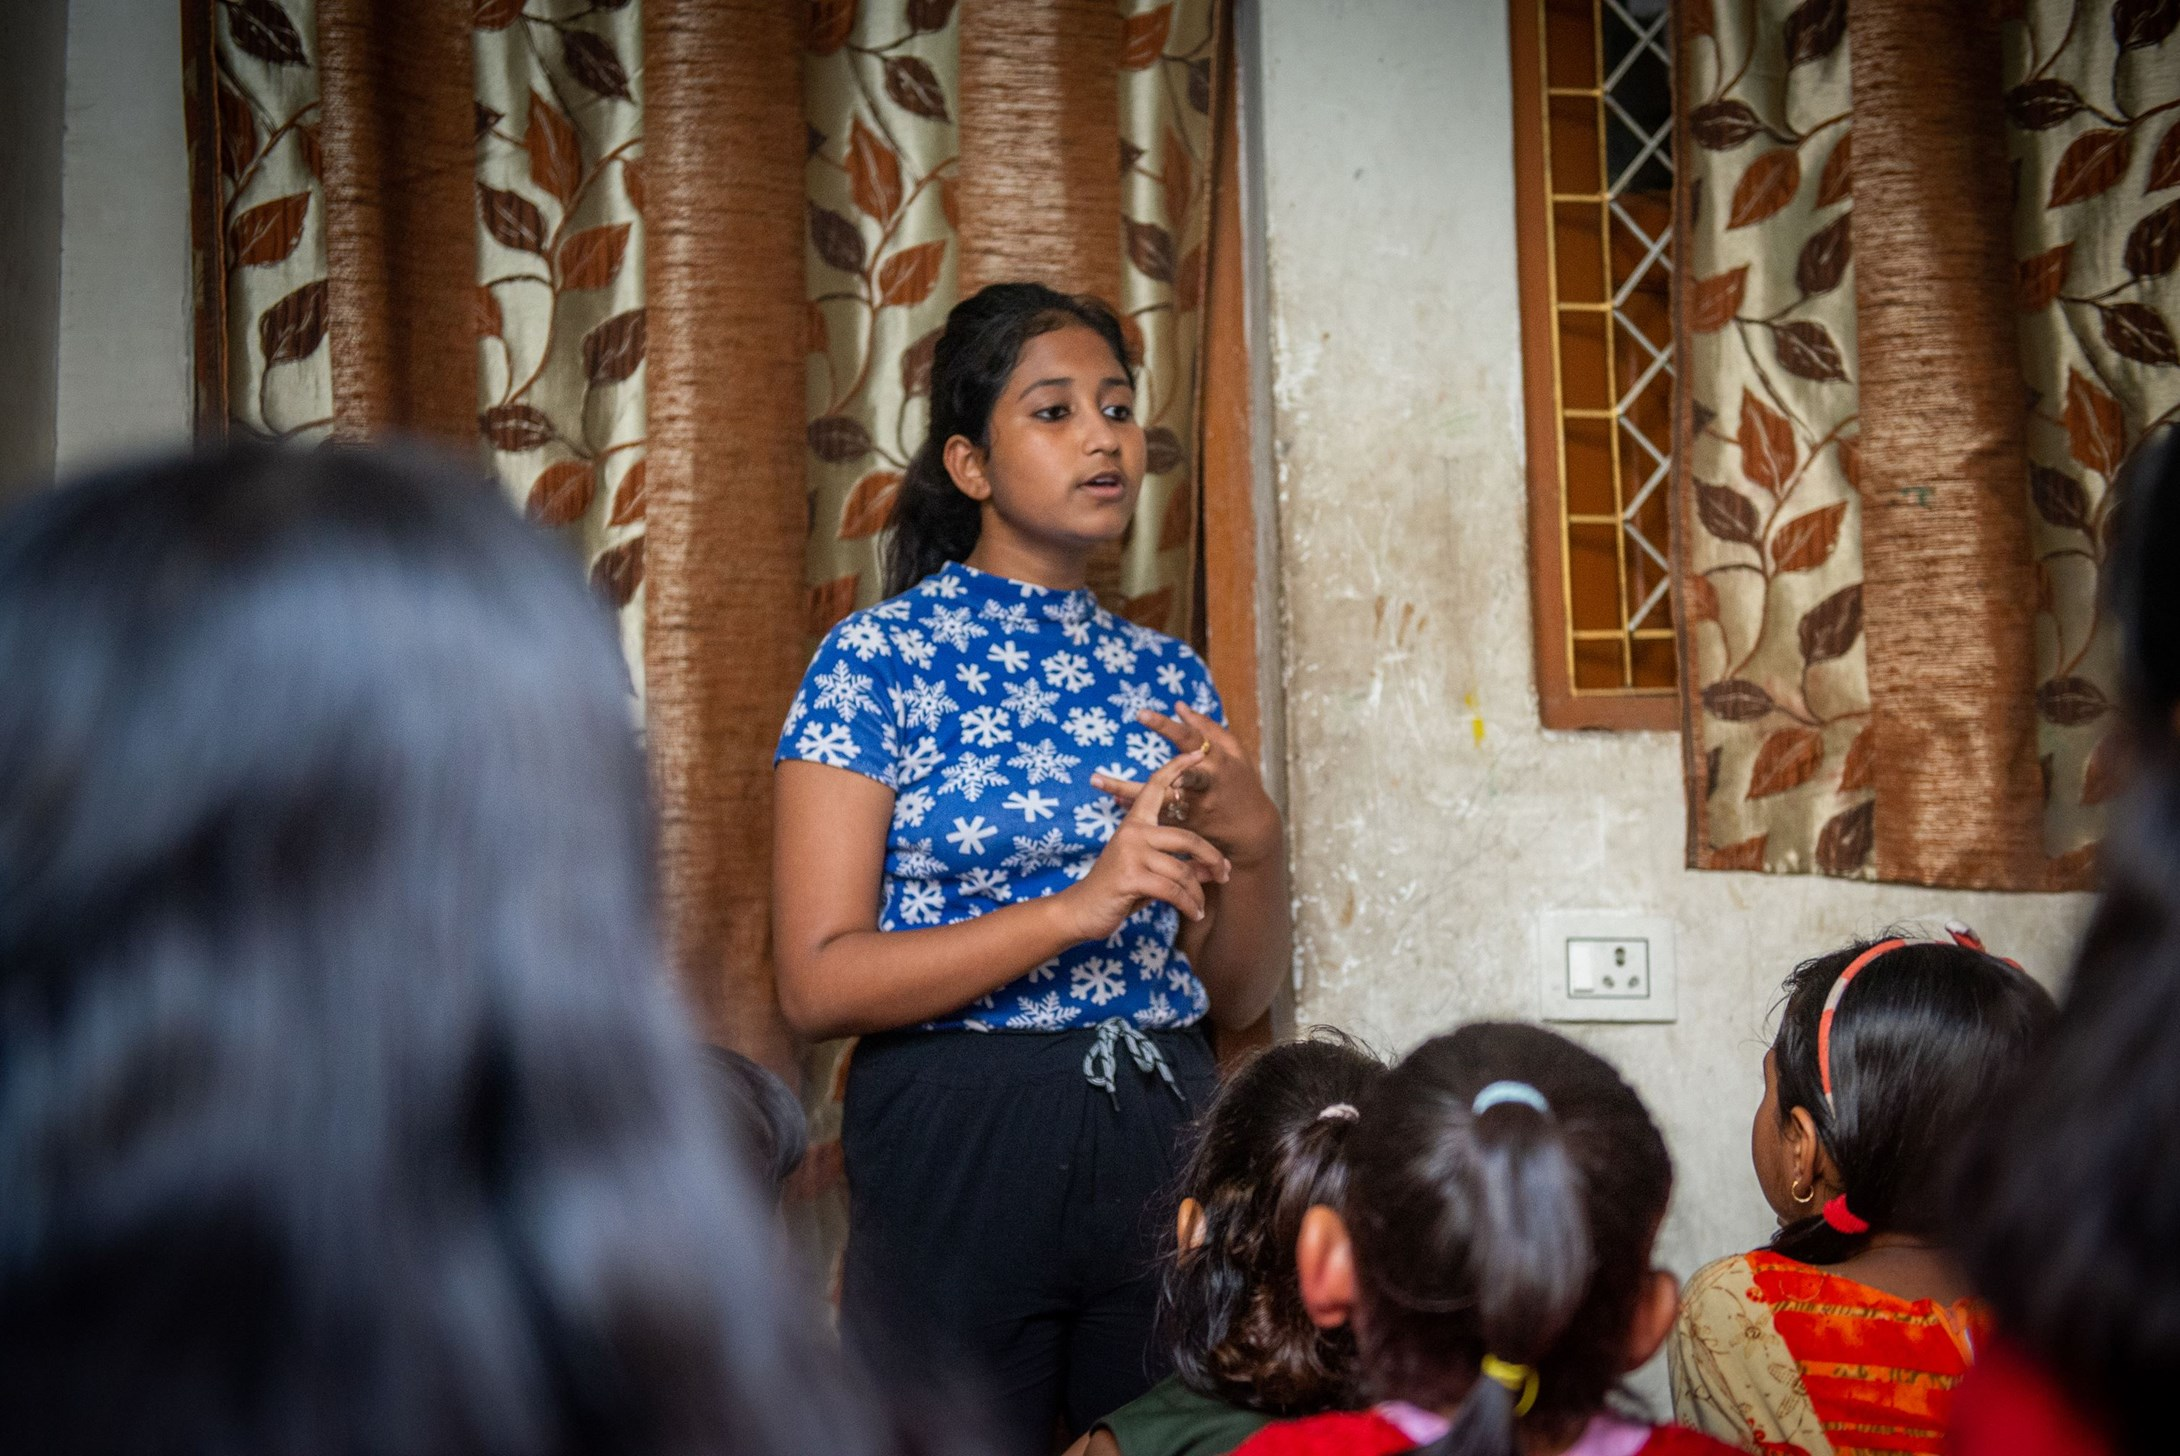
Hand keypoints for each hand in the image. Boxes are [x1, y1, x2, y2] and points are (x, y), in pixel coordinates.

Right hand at [1055, 748, 1230, 942]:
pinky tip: (1194, 913)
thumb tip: (1214, 869)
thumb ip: (1180, 866)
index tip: (1199, 751)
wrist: (1081, 910)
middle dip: (1213, 859)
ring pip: (1183, 870)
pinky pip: (1173, 890)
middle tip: (1226, 875)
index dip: (1178, 768)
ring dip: (1197, 893)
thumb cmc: (1118, 889)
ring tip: (1201, 907)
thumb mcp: (1151, 873)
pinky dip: (1189, 904)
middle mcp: (1133, 832)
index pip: (1157, 787)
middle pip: (1188, 838)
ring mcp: (1131, 853)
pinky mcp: (1131, 877)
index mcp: (1135, 823)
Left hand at [1093, 703, 1281, 866]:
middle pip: (1162, 779)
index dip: (1166, 727)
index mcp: (1216, 763)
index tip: (1140, 714)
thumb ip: (1207, 728)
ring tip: (1097, 782)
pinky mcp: (1188, 829)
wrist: (1252, 830)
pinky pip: (1159, 818)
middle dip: (1131, 779)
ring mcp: (1193, 811)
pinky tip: (1117, 801)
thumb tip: (1179, 706)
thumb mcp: (1234, 752)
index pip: (1188, 740)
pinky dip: (1139, 808)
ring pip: (1153, 801)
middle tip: (1097, 774)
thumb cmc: (1241, 782)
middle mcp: (1202, 787)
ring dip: (1124, 793)